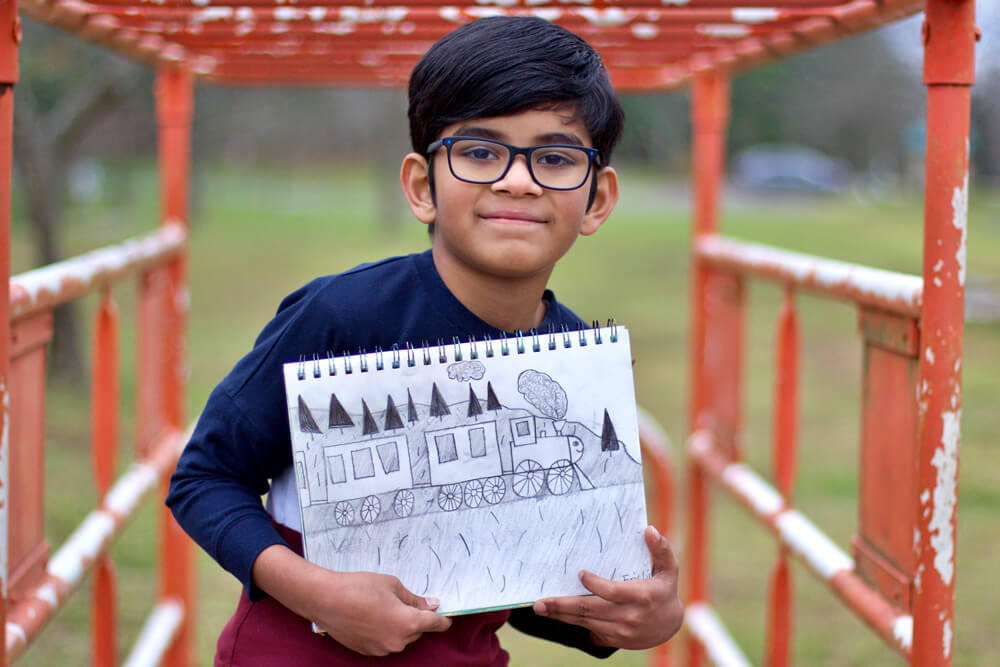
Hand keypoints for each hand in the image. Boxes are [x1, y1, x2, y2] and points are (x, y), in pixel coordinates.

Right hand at [311, 570, 452, 655]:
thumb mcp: (392, 585)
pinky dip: (385, 632)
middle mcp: (397, 641)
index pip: (435, 624)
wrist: (326, 599)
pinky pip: (386, 642)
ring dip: (399, 626)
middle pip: (417, 631)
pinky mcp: (368, 652)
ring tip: (382, 607)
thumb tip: (430, 605)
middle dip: (415, 618)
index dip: (443, 619)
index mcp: (407, 623)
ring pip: (401, 637)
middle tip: (402, 601)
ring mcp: (382, 649)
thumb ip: (414, 598)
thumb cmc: (359, 587)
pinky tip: (372, 617)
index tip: (446, 616)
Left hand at [532, 525, 682, 649]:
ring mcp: (621, 631)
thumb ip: (661, 549)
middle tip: (541, 602)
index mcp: (641, 596)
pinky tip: (557, 615)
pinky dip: (573, 622)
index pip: (612, 591)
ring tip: (542, 608)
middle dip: (563, 605)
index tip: (580, 574)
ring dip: (562, 615)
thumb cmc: (665, 591)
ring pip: (585, 622)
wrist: (670, 625)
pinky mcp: (615, 639)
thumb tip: (649, 530)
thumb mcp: (669, 569)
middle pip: (590, 610)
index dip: (594, 584)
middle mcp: (629, 616)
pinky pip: (589, 631)